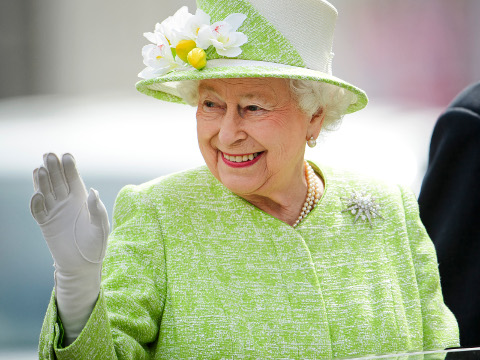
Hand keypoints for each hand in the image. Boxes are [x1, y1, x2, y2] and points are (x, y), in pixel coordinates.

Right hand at [31, 153, 108, 273]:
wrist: (83, 264)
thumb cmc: (96, 244)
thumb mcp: (100, 226)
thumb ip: (97, 210)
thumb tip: (93, 192)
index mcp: (81, 199)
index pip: (74, 179)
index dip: (70, 168)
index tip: (67, 156)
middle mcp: (67, 202)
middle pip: (58, 181)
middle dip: (53, 168)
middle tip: (49, 155)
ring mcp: (55, 211)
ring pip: (46, 192)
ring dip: (42, 181)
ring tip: (40, 168)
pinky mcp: (46, 223)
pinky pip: (38, 210)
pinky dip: (36, 202)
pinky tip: (37, 194)